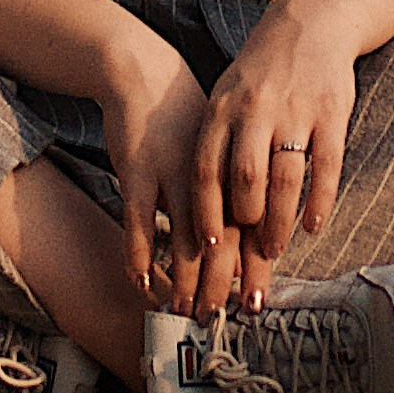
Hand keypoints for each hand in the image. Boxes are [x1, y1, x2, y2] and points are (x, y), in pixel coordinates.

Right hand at [101, 29, 239, 317]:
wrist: (146, 73)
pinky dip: (143, 254)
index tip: (254, 303)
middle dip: (221, 284)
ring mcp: (175, 175)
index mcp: (235, 172)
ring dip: (186, 278)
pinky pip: (140, 222)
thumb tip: (233, 251)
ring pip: (187, 236)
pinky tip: (145, 283)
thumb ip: (228, 198)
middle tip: (219, 319)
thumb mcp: (216, 154)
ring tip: (186, 312)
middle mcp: (211, 176)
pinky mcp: (139, 171)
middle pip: (224, 240)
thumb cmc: (183, 121)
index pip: (251, 229)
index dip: (252, 268)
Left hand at [192, 3, 355, 309]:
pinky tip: (315, 226)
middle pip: (245, 179)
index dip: (207, 212)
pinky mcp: (332, 112)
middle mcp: (255, 110)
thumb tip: (206, 206)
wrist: (311, 22)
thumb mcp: (227, 97)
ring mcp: (295, 110)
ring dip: (280, 222)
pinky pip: (326, 166)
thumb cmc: (262, 73)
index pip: (207, 169)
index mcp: (222, 108)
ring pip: (285, 179)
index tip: (208, 249)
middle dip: (246, 225)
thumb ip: (218, 144)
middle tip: (248, 258)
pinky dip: (320, 201)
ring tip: (276, 249)